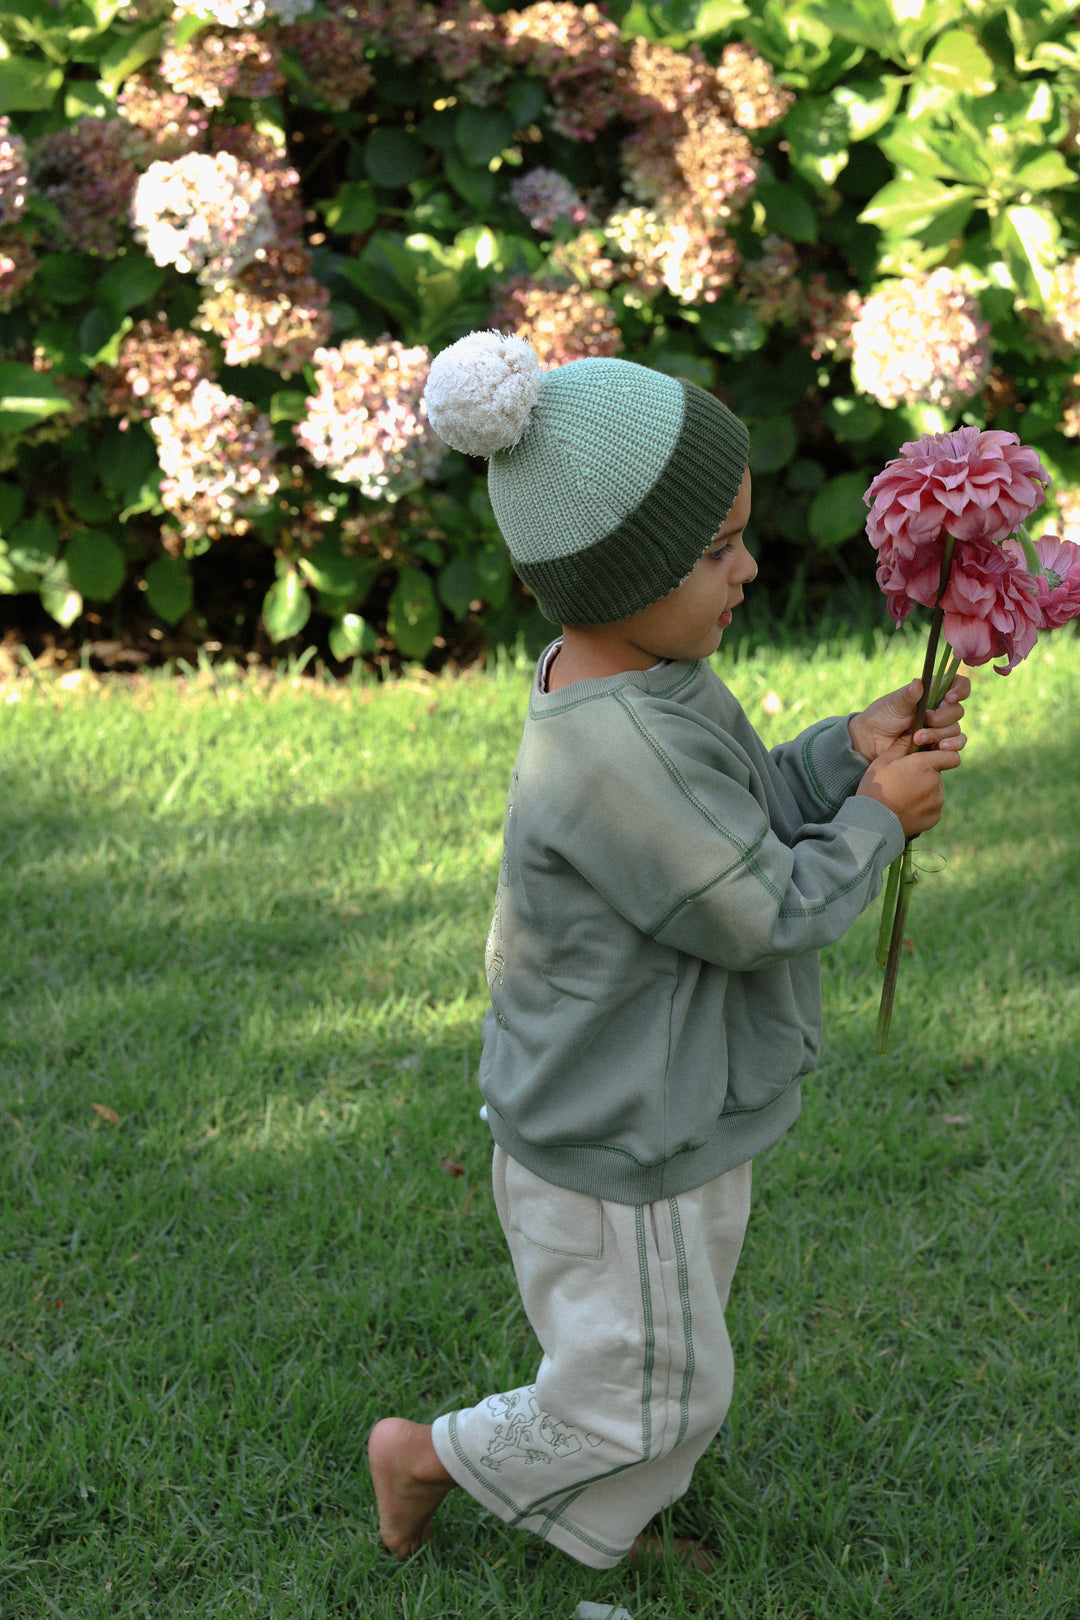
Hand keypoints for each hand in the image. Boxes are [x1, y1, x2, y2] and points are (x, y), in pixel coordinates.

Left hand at [848, 674, 970, 761]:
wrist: (872, 742)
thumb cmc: (882, 716)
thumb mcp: (894, 703)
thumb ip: (909, 694)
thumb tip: (918, 682)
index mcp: (932, 692)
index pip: (957, 684)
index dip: (960, 690)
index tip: (949, 698)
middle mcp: (940, 709)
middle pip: (958, 711)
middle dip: (942, 718)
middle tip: (925, 721)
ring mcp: (941, 728)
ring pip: (956, 729)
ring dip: (938, 734)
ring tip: (917, 738)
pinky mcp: (940, 745)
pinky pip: (956, 745)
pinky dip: (951, 746)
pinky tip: (939, 747)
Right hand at [856, 735, 961, 836]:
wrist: (873, 822)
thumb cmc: (876, 787)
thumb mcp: (883, 761)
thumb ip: (902, 745)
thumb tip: (914, 732)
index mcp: (924, 765)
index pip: (951, 756)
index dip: (942, 756)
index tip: (930, 760)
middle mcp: (935, 783)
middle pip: (938, 774)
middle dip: (927, 775)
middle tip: (906, 781)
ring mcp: (937, 801)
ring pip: (935, 791)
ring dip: (924, 791)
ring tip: (903, 797)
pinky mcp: (935, 817)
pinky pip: (932, 807)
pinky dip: (923, 807)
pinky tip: (906, 808)